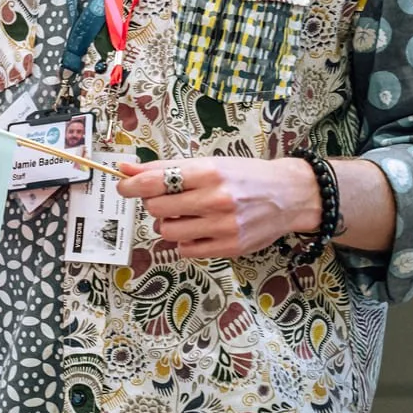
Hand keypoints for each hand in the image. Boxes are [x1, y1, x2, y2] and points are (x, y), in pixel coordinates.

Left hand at [117, 156, 320, 258]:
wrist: (289, 196)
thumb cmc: (244, 176)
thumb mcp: (208, 163)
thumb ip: (166, 168)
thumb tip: (125, 170)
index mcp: (209, 173)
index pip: (155, 181)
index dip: (131, 185)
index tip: (123, 186)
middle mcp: (216, 200)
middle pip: (156, 207)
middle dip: (156, 203)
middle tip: (170, 199)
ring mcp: (224, 226)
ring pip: (167, 231)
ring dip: (169, 223)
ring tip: (186, 214)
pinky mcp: (230, 247)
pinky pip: (186, 250)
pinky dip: (185, 240)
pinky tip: (199, 229)